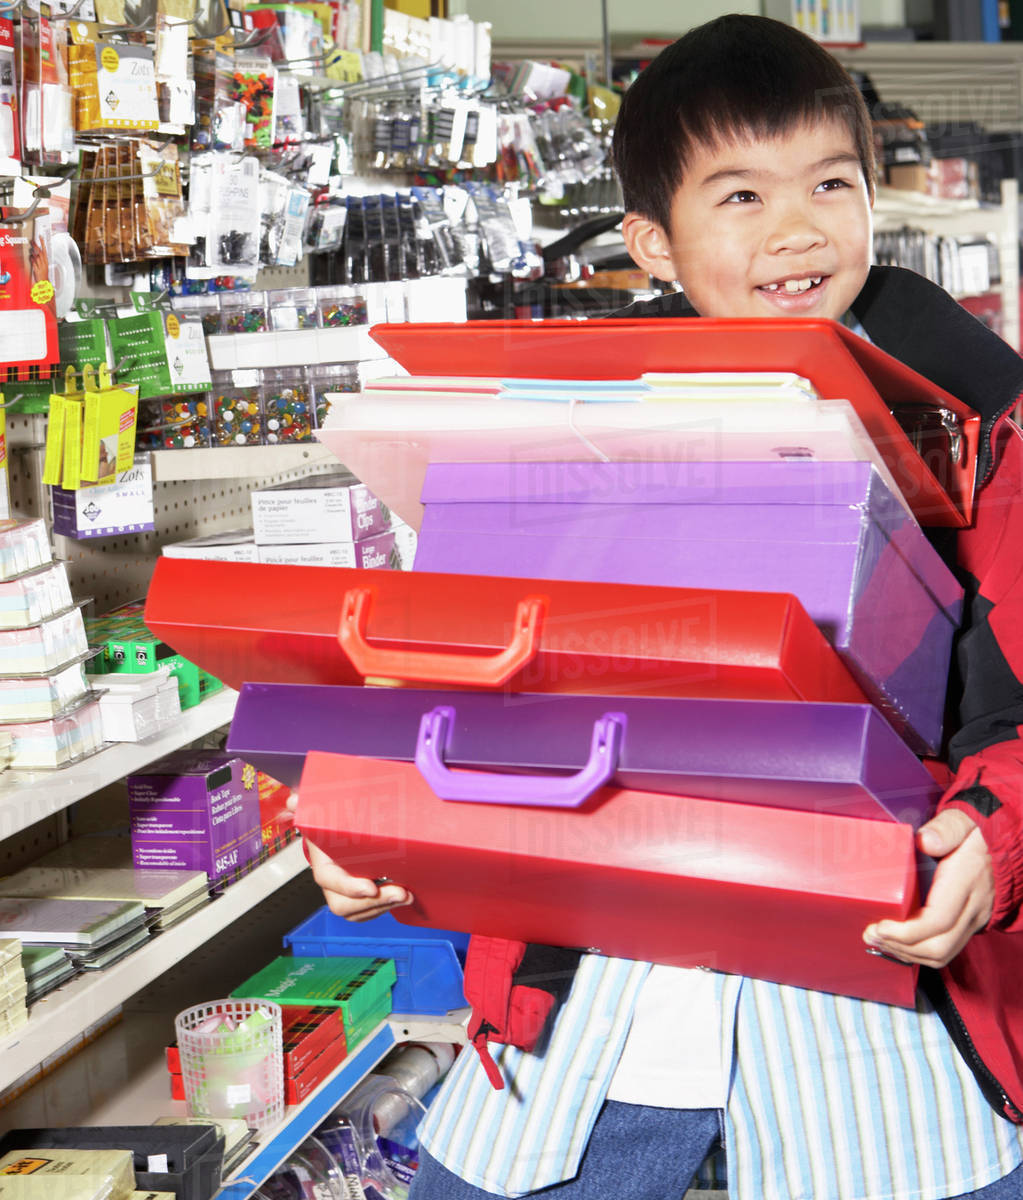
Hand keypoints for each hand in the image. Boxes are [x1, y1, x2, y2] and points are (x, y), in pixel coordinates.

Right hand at [286, 794, 412, 921]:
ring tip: (407, 895)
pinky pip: (368, 911)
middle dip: (372, 903)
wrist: (337, 836)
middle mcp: (331, 884)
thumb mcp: (323, 812)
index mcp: (322, 863)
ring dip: (383, 907)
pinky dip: (385, 908)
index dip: (349, 887)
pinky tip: (404, 897)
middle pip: (343, 904)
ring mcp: (344, 894)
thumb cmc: (331, 825)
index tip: (371, 887)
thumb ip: (309, 805)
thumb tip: (293, 799)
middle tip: (399, 893)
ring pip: (358, 912)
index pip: (329, 880)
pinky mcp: (359, 899)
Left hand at [863, 809, 994, 968]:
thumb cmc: (974, 832)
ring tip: (878, 942)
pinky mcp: (969, 924)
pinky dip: (919, 953)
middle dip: (900, 947)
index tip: (880, 926)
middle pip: (939, 945)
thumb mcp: (960, 822)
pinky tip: (897, 944)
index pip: (939, 920)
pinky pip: (947, 950)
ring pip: (943, 953)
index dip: (907, 931)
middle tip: (870, 935)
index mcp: (967, 881)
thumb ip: (944, 829)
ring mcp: (973, 919)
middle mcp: (973, 907)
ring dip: (907, 954)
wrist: (999, 844)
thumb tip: (924, 841)